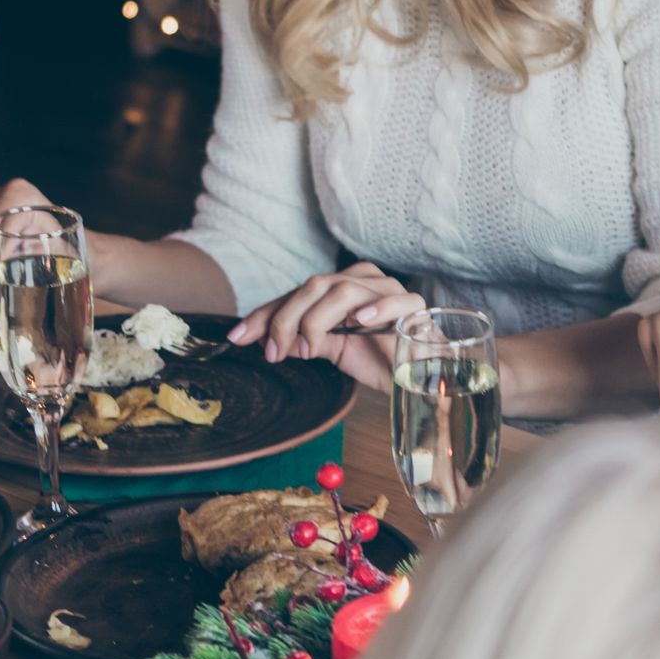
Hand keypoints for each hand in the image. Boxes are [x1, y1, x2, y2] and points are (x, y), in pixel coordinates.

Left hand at [234, 262, 424, 387]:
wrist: (422, 377)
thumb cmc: (379, 359)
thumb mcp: (332, 349)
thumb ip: (302, 340)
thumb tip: (265, 341)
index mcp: (342, 287)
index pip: (296, 294)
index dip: (265, 314)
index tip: (237, 337)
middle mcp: (362, 281)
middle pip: (314, 287)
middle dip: (284, 320)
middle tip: (272, 351)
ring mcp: (389, 291)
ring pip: (343, 290)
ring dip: (317, 321)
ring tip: (308, 349)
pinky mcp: (414, 307)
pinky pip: (396, 300)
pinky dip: (376, 307)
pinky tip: (360, 320)